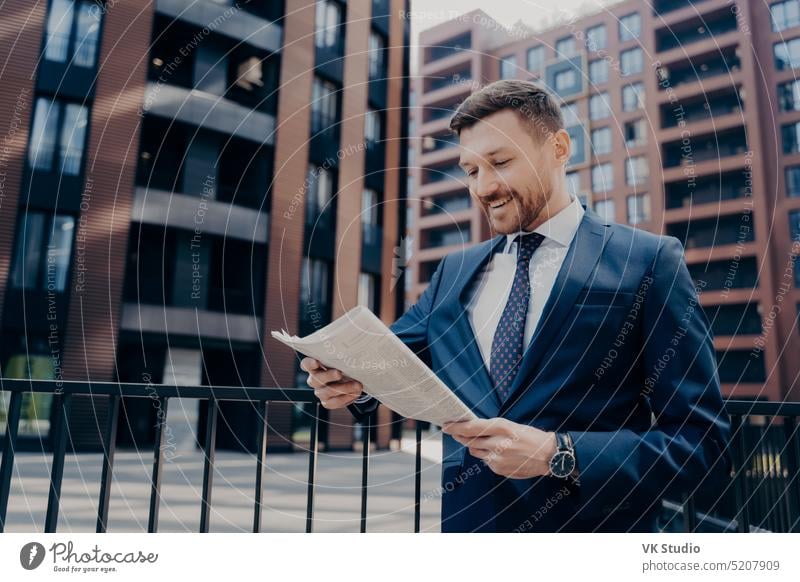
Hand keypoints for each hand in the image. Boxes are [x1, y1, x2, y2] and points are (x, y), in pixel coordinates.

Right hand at [300, 357, 364, 409]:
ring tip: (357, 385)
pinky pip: (334, 402)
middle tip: (339, 373)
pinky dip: (346, 398)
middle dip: (328, 376)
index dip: (309, 364)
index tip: (316, 362)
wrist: (352, 381)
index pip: (306, 364)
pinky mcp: (328, 402)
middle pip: (315, 379)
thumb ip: (342, 356)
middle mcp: (315, 380)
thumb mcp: (343, 360)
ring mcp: (320, 392)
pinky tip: (355, 392)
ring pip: (327, 392)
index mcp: (315, 367)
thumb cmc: (344, 367)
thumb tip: (351, 350)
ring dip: (343, 388)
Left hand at [442, 418, 556, 478]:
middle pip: (469, 441)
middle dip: (460, 437)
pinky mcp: (499, 469)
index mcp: (502, 427)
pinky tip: (499, 454)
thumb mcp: (511, 425)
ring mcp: (498, 458)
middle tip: (454, 433)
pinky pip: (485, 462)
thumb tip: (471, 429)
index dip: (456, 427)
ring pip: (475, 452)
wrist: (548, 455)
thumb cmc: (530, 436)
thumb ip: (491, 428)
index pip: (471, 428)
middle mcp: (498, 443)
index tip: (446, 426)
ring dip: (475, 447)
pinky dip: (487, 457)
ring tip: (486, 443)